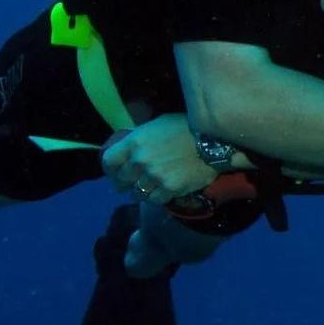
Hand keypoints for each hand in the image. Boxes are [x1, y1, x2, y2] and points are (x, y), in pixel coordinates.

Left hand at [101, 114, 218, 205]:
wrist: (214, 140)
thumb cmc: (186, 127)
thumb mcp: (158, 124)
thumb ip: (141, 138)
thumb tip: (130, 148)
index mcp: (135, 142)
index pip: (108, 161)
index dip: (110, 168)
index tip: (115, 171)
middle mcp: (140, 160)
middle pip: (121, 180)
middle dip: (125, 182)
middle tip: (132, 182)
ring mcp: (154, 176)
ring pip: (137, 193)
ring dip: (141, 191)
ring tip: (149, 188)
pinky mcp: (170, 189)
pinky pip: (155, 200)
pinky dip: (157, 197)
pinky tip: (163, 191)